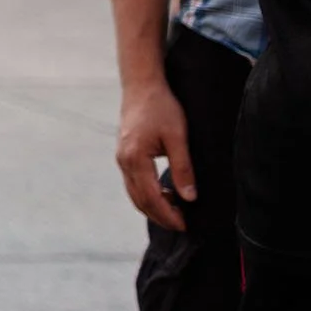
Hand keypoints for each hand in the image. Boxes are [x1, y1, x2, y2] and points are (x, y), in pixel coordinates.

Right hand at [116, 75, 194, 232]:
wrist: (141, 85)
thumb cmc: (161, 107)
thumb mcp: (178, 137)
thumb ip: (183, 168)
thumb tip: (189, 198)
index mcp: (135, 159)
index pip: (151, 197)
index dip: (168, 215)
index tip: (185, 225)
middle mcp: (124, 161)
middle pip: (139, 200)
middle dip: (160, 216)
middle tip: (182, 225)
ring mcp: (121, 158)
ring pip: (134, 193)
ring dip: (153, 207)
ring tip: (175, 212)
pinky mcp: (124, 154)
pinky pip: (133, 183)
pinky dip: (147, 194)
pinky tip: (165, 193)